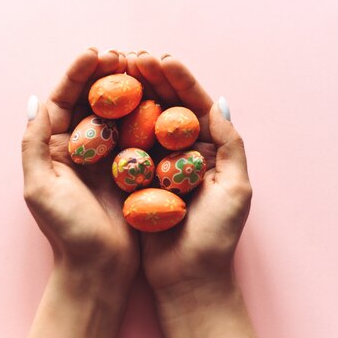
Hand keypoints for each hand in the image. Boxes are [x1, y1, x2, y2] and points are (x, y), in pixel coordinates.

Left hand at [21, 48, 138, 290]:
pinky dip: (146, 114)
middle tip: (124, 56)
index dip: (77, 74)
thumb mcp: (39, 188)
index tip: (95, 53)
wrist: (99, 269)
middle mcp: (78, 148)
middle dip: (105, 75)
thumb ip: (33, 143)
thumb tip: (34, 100)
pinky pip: (138, 134)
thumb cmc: (68, 232)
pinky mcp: (130, 168)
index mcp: (53, 148)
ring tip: (142, 67)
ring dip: (128, 89)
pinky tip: (158, 97)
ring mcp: (106, 157)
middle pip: (91, 101)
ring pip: (116, 113)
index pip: (63, 101)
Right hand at [126, 52, 251, 296]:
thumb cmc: (215, 238)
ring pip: (144, 122)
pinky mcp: (137, 180)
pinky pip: (126, 148)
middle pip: (168, 108)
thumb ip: (229, 144)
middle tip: (131, 57)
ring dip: (131, 97)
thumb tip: (220, 102)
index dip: (180, 80)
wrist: (187, 280)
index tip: (161, 59)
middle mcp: (185, 154)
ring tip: (115, 72)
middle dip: (152, 81)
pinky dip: (115, 127)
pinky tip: (101, 107)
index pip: (195, 106)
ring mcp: (159, 166)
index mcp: (211, 151)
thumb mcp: (235, 189)